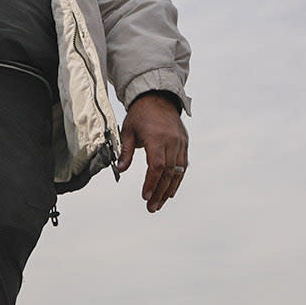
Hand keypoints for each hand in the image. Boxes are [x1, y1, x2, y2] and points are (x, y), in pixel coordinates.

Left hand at [116, 91, 187, 212]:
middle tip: (151, 207)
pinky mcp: (184, 144)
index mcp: (157, 138)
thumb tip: (121, 169)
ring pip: (178, 172)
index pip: (156, 166)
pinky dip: (177, 180)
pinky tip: (170, 192)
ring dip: (169, 190)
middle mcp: (172, 142)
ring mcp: (180, 143)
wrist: (158, 97)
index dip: (151, 183)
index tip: (145, 197)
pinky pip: (183, 166)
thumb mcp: (128, 130)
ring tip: (159, 204)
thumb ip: (126, 151)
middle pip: (168, 173)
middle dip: (159, 193)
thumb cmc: (141, 114)